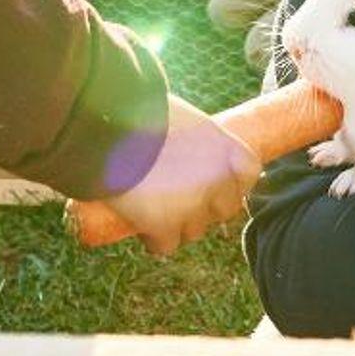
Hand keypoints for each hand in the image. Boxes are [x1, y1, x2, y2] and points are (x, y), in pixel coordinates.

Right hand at [99, 94, 259, 254]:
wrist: (106, 121)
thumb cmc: (140, 111)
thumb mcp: (183, 121)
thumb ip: (199, 147)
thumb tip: (194, 166)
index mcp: (228, 149)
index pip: (248, 175)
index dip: (228, 179)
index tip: (208, 176)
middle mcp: (219, 180)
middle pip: (221, 210)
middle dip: (201, 205)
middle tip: (172, 189)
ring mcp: (193, 207)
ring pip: (192, 231)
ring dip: (173, 220)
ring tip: (146, 195)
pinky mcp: (164, 226)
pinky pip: (164, 245)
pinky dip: (151, 236)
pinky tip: (135, 216)